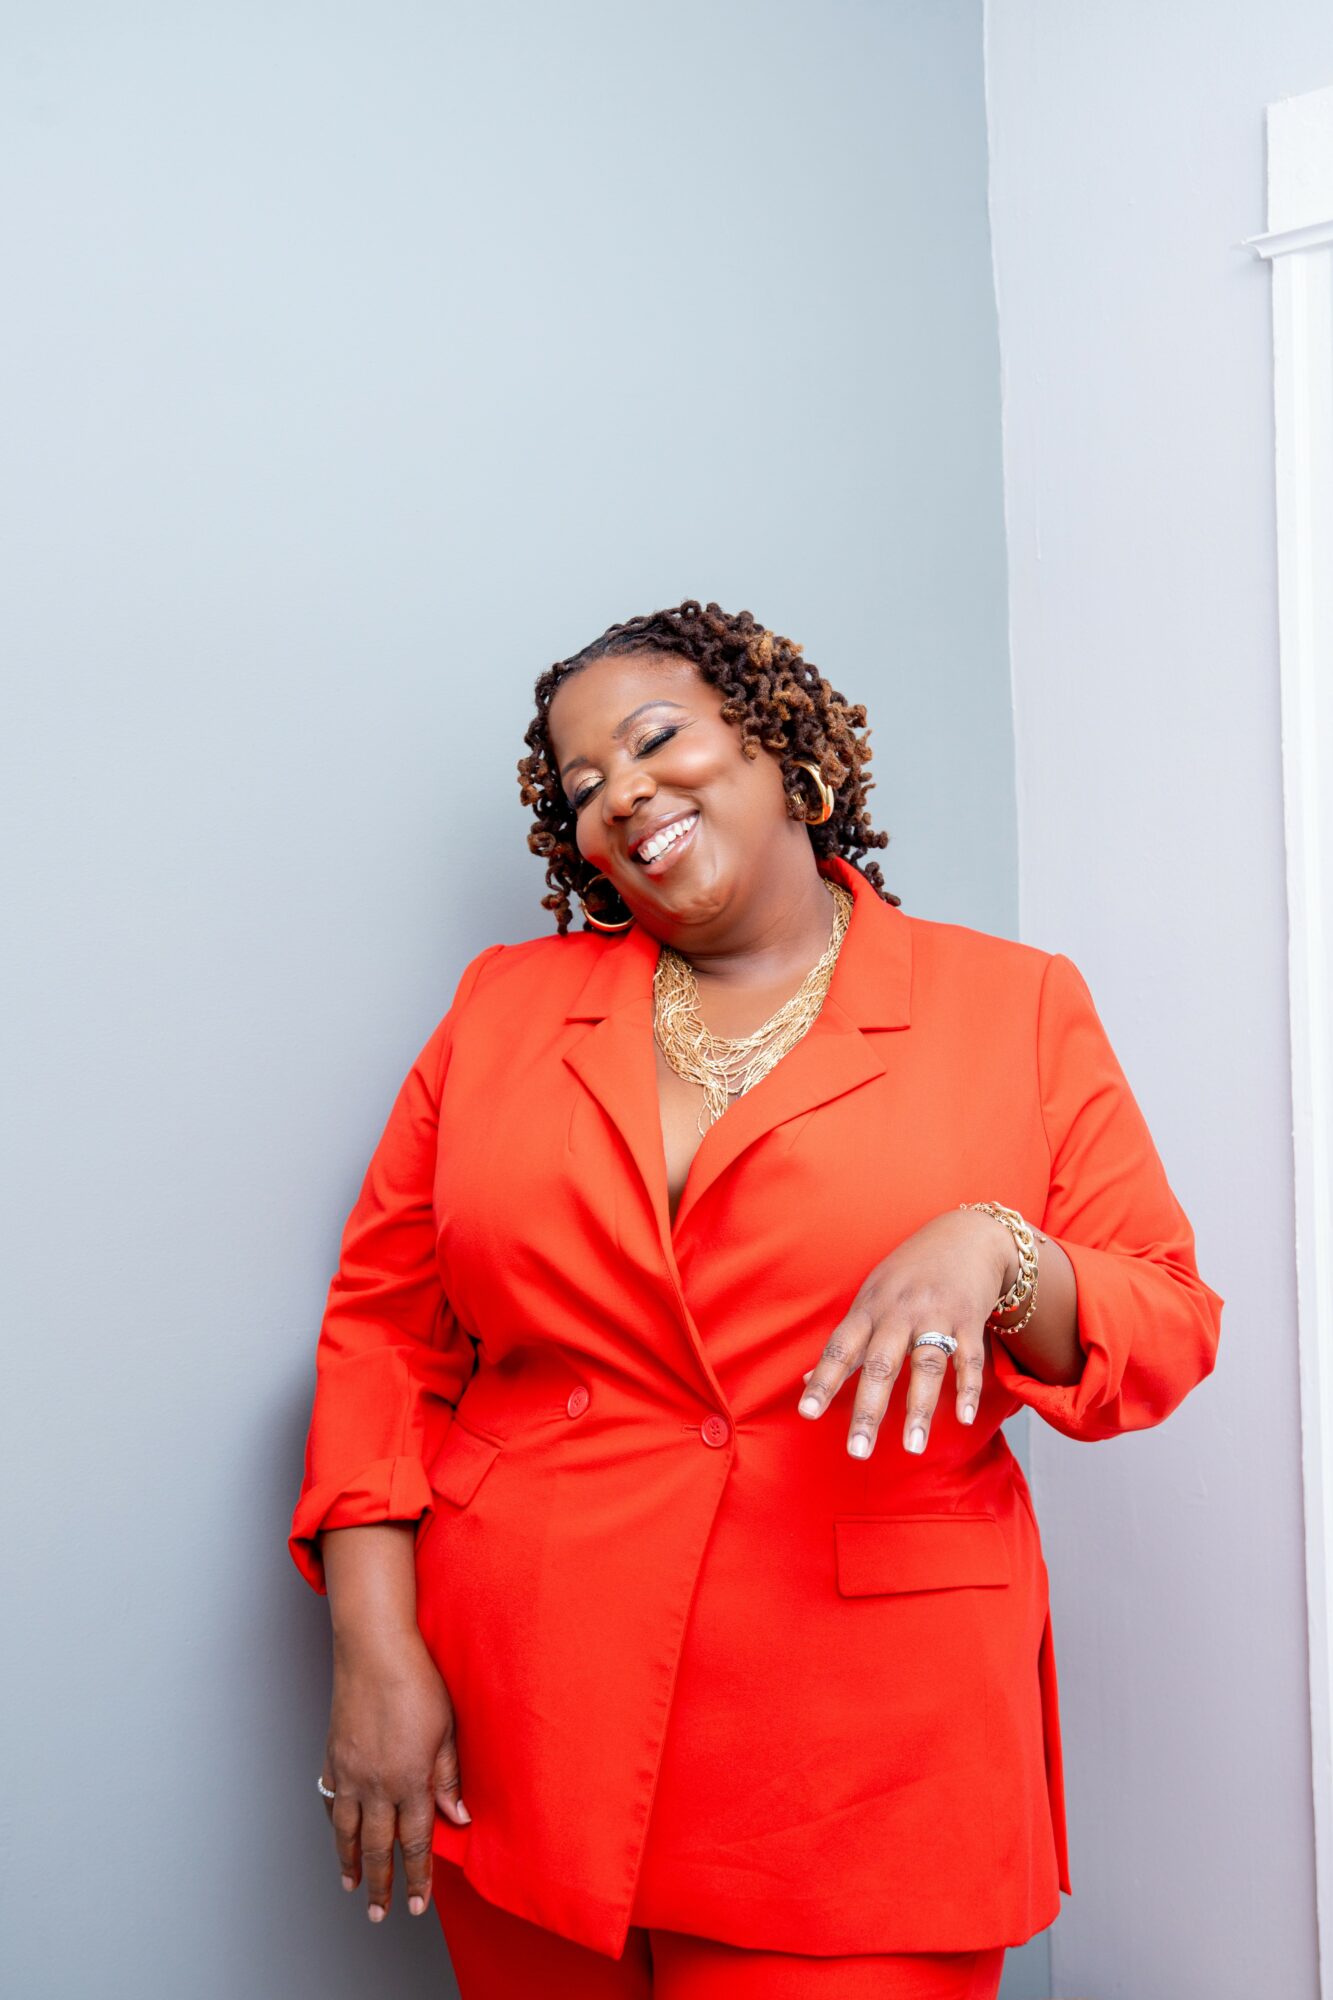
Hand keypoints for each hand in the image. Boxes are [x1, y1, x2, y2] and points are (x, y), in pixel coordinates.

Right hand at [320, 1626, 470, 1923]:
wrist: (374, 1650)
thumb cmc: (417, 1682)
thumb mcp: (447, 1730)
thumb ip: (449, 1777)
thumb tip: (459, 1818)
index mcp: (409, 1780)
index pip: (415, 1842)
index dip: (418, 1877)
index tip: (418, 1904)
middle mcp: (376, 1784)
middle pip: (378, 1847)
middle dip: (382, 1884)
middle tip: (380, 1914)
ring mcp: (349, 1772)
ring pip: (347, 1832)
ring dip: (350, 1863)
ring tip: (353, 1887)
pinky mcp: (332, 1756)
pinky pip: (330, 1801)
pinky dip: (333, 1824)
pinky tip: (338, 1834)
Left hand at [797, 1208, 1013, 1456]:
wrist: (965, 1235)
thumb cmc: (909, 1273)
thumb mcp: (871, 1298)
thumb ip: (845, 1343)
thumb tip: (805, 1380)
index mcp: (869, 1309)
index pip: (840, 1348)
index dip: (823, 1380)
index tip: (807, 1413)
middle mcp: (899, 1312)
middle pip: (881, 1365)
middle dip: (868, 1410)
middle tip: (858, 1450)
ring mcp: (937, 1315)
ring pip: (926, 1365)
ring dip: (919, 1408)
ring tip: (913, 1446)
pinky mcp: (970, 1319)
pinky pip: (969, 1358)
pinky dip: (967, 1388)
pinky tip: (963, 1418)